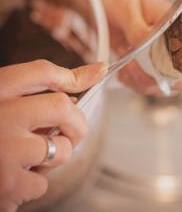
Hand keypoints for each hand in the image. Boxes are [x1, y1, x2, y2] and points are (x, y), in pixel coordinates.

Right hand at [0, 60, 106, 211]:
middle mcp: (0, 114)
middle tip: (72, 131)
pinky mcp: (6, 183)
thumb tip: (97, 71)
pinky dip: (34, 183)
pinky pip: (42, 183)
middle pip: (62, 107)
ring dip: (54, 156)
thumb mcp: (1, 100)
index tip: (98, 73)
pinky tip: (13, 178)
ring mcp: (5, 149)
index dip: (73, 75)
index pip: (42, 71)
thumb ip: (39, 87)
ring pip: (60, 149)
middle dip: (76, 122)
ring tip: (29, 157)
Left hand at [97, 0, 181, 93]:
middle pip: (176, 73)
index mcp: (172, 22)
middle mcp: (166, 40)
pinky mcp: (138, 59)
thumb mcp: (126, 6)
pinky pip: (140, 80)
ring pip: (158, 80)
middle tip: (136, 67)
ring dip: (141, 80)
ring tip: (126, 63)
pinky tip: (122, 69)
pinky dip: (131, 81)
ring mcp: (152, 52)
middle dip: (158, 80)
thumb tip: (148, 46)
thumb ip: (138, 28)